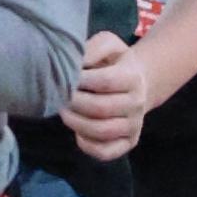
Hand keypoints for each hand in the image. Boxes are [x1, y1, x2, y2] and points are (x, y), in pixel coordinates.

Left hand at [67, 27, 150, 163]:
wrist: (137, 82)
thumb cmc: (115, 62)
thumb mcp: (108, 44)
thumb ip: (94, 47)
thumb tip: (78, 63)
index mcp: (133, 77)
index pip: (105, 82)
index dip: (81, 80)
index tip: (65, 75)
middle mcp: (138, 103)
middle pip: (100, 108)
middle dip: (73, 102)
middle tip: (58, 95)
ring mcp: (134, 125)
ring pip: (102, 131)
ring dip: (76, 123)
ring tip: (63, 111)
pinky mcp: (129, 142)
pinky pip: (106, 152)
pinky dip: (87, 145)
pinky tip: (77, 132)